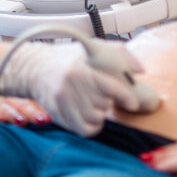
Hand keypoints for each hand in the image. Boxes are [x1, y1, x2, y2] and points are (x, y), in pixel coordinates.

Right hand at [0, 40, 141, 135]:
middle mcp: (70, 84)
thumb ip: (120, 54)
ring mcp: (62, 100)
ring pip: (96, 118)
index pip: (109, 86)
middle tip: (102, 94)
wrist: (36, 67)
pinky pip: (84, 130)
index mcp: (81, 67)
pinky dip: (93, 126)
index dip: (125, 96)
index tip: (133, 103)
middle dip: (108, 101)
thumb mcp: (94, 46)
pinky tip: (91, 116)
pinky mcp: (58, 114)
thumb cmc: (70, 58)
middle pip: (104, 104)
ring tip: (95, 102)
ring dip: (100, 113)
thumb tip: (140, 70)